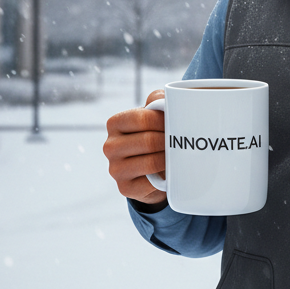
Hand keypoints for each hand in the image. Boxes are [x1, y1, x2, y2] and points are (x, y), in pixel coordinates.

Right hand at [103, 89, 166, 205]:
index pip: (142, 118)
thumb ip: (159, 100)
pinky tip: (170, 172)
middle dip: (168, 141)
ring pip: (150, 162)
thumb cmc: (157, 134)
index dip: (163, 121)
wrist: (154, 168)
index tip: (175, 123)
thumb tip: (167, 100)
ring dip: (168, 159)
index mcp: (115, 123)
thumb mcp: (157, 113)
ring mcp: (115, 169)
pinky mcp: (124, 188)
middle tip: (179, 142)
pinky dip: (164, 177)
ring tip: (176, 155)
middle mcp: (110, 146)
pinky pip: (150, 183)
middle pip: (148, 141)